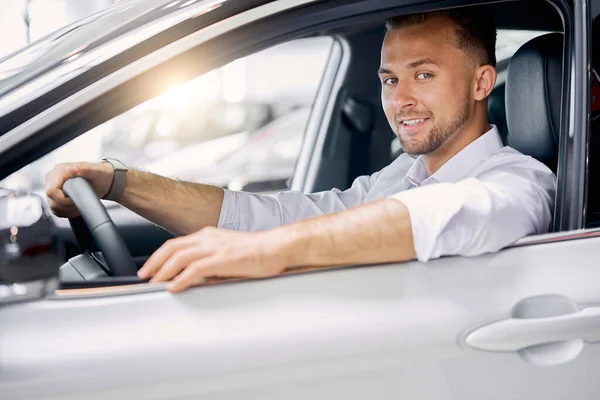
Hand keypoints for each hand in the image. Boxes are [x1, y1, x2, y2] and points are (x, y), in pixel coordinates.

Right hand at [45, 161, 113, 217]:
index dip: (63, 200)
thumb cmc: (99, 174)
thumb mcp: (94, 171)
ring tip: (79, 206)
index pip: (51, 191)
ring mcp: (53, 188)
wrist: (102, 181)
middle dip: (67, 207)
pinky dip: (66, 212)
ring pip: (53, 207)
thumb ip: (83, 169)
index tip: (75, 201)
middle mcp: (52, 179)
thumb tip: (71, 169)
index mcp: (58, 171)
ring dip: (67, 211)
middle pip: (52, 201)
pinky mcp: (56, 197)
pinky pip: (56, 210)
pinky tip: (76, 208)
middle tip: (79, 204)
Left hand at [137, 227, 288, 292]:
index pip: (176, 243)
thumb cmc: (258, 251)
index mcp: (209, 235)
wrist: (277, 247)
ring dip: (163, 272)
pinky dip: (182, 279)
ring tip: (154, 284)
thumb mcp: (229, 251)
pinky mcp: (224, 259)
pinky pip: (196, 269)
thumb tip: (196, 276)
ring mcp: (216, 247)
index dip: (160, 256)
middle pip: (173, 248)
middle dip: (155, 263)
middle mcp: (209, 238)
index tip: (150, 268)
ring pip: (180, 257)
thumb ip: (211, 259)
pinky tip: (174, 288)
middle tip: (144, 276)